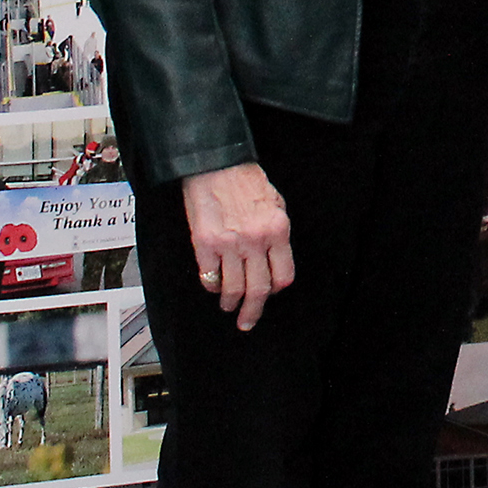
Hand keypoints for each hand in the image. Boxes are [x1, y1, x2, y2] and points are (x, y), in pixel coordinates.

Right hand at [182, 161, 293, 330]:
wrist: (216, 166)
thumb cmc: (246, 182)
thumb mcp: (276, 204)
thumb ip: (276, 233)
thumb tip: (273, 260)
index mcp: (278, 230)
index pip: (283, 275)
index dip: (276, 289)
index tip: (269, 294)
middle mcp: (256, 241)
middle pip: (259, 289)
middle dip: (253, 312)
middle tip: (248, 322)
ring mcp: (229, 244)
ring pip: (233, 289)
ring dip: (230, 303)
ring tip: (228, 306)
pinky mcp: (204, 244)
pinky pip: (209, 278)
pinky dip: (212, 287)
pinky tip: (214, 287)